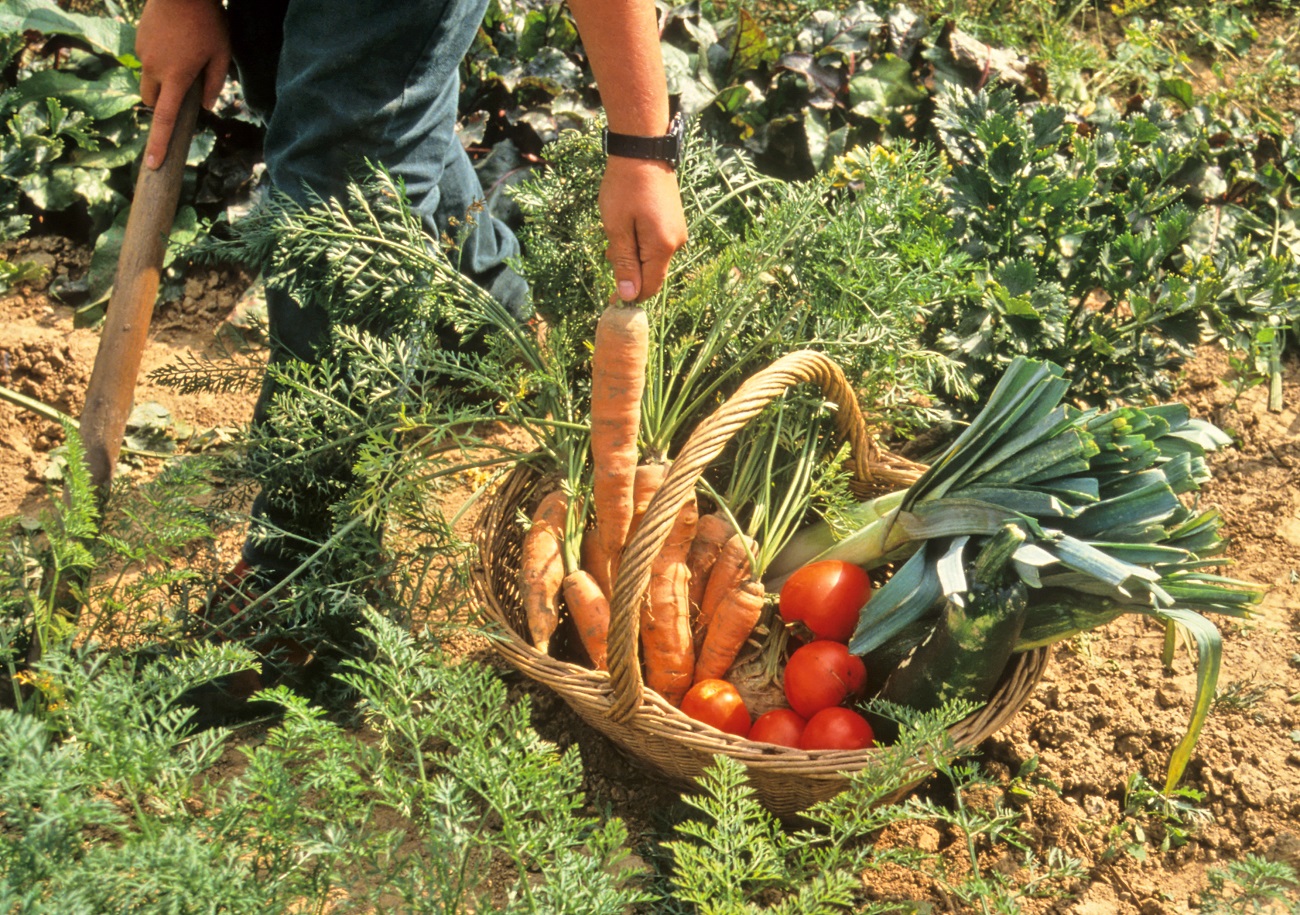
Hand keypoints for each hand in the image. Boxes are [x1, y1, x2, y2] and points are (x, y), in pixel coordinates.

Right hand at [136, 0, 229, 168]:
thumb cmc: (207, 21)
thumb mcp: (221, 54)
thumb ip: (214, 84)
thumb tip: (205, 108)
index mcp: (176, 78)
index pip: (165, 119)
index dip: (159, 144)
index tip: (153, 164)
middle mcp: (154, 69)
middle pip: (153, 103)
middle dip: (165, 108)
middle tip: (184, 94)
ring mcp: (143, 54)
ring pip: (149, 82)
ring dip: (163, 84)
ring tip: (184, 60)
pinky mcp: (138, 41)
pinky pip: (148, 61)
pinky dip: (159, 63)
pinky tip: (176, 43)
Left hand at [599, 156, 687, 301]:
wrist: (642, 150)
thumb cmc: (624, 187)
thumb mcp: (617, 227)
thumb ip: (624, 262)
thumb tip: (629, 295)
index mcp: (662, 247)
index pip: (649, 287)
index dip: (630, 296)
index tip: (609, 298)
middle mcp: (676, 243)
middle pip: (652, 274)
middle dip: (629, 273)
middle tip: (607, 251)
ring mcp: (678, 231)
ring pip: (653, 259)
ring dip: (633, 256)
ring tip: (614, 234)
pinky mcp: (674, 221)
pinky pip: (657, 244)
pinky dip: (640, 244)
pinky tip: (627, 226)